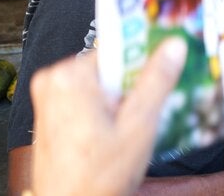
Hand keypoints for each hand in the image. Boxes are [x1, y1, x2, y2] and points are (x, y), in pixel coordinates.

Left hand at [30, 37, 186, 195]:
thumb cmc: (98, 177)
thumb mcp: (139, 126)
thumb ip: (157, 81)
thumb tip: (174, 45)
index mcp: (70, 77)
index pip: (120, 48)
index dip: (144, 63)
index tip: (161, 72)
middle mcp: (54, 80)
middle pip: (111, 66)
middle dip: (132, 85)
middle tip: (142, 112)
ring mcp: (50, 96)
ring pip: (103, 82)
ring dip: (122, 98)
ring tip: (128, 127)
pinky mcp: (52, 110)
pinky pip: (89, 96)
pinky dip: (107, 108)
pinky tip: (116, 131)